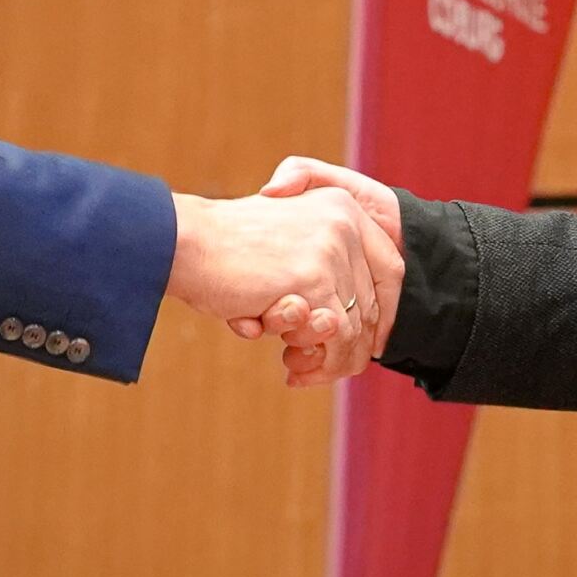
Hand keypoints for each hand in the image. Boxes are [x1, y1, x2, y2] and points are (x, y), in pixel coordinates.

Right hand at [166, 188, 398, 382]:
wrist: (187, 242)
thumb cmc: (225, 247)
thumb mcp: (285, 238)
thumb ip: (319, 263)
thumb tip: (341, 318)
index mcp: (342, 206)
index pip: (389, 267)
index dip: (383, 310)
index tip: (367, 341)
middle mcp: (345, 223)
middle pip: (373, 302)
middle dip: (350, 345)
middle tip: (319, 367)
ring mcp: (331, 251)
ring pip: (355, 326)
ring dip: (330, 359)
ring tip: (299, 369)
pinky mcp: (313, 279)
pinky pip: (335, 336)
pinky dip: (317, 361)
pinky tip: (289, 369)